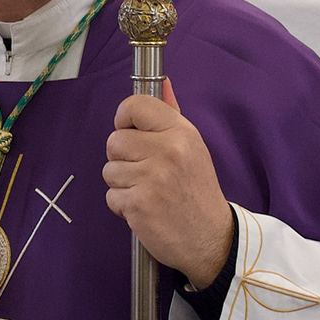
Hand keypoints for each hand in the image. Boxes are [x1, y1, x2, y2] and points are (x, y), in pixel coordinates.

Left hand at [103, 79, 234, 287]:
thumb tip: (162, 82)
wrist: (211, 238)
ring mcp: (152, 178)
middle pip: (113, 140)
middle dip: (121, 158)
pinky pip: (111, 196)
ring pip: (109, 170)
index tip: (130, 132)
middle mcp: (168, 151)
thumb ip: (171, 114)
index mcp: (181, 132)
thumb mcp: (192, 147)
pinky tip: (144, 208)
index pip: (134, 105)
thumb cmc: (197, 191)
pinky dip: (122, 206)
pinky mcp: (139, 204)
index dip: (124, 119)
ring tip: (147, 191)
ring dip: (121, 184)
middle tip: (143, 171)